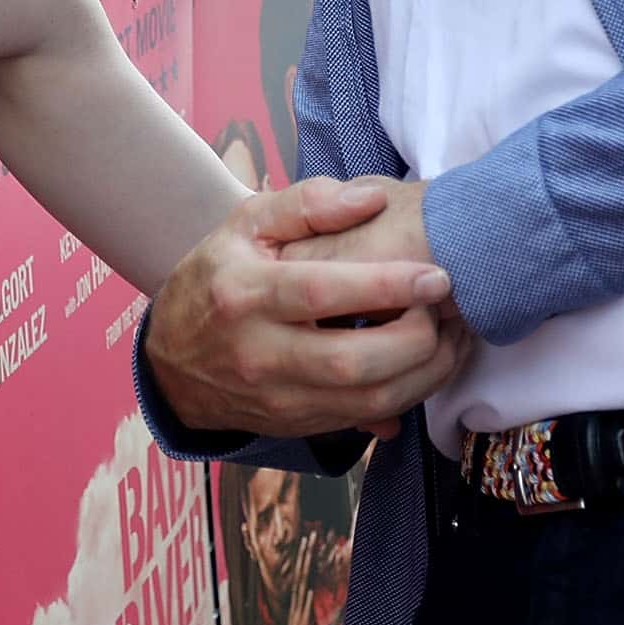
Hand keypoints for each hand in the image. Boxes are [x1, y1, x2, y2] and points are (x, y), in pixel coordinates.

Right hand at [143, 179, 466, 441]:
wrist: (171, 361)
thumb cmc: (218, 278)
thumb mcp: (246, 225)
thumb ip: (307, 203)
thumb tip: (372, 198)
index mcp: (244, 294)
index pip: (321, 292)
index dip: (384, 286)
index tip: (435, 276)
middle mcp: (258, 354)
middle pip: (350, 362)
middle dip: (415, 340)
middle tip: (448, 310)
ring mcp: (276, 398)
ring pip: (364, 401)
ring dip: (423, 376)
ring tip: (452, 339)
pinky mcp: (295, 425)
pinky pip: (362, 419)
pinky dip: (406, 396)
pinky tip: (428, 366)